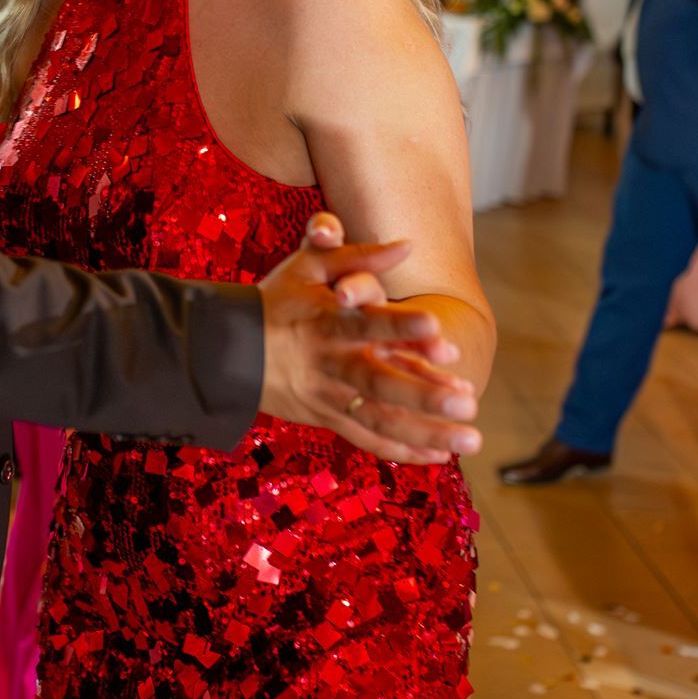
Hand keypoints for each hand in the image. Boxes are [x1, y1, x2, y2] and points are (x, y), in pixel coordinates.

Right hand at [256, 213, 480, 465]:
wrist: (225, 350)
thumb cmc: (275, 300)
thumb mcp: (308, 267)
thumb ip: (357, 255)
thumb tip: (406, 245)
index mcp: (324, 321)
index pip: (364, 323)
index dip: (399, 325)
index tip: (438, 323)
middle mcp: (328, 363)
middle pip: (377, 383)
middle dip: (424, 395)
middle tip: (469, 400)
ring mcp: (327, 397)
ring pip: (379, 419)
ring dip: (426, 432)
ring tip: (472, 438)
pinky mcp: (326, 419)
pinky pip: (368, 439)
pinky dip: (403, 450)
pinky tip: (443, 453)